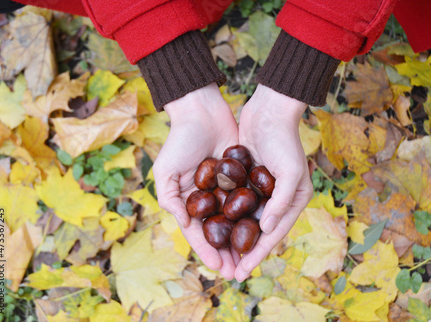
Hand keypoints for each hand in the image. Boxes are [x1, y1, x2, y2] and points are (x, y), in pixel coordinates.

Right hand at [153, 84, 239, 279]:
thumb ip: (170, 198)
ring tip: (252, 258)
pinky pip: (249, 201)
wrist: (203, 111)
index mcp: (189, 201)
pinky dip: (255, 216)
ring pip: (236, 221)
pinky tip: (264, 231)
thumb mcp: (166, 169)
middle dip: (227, 253)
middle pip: (219, 232)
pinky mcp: (242, 177)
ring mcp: (226, 189)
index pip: (198, 233)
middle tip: (238, 271)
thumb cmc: (180, 140)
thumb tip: (183, 224)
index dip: (207, 252)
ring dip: (243, 240)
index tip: (218, 268)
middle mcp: (208, 199)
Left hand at [235, 84, 312, 281]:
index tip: (242, 272)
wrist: (268, 111)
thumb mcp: (291, 171)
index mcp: (292, 200)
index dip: (257, 255)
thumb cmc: (283, 140)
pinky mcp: (246, 179)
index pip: (272, 235)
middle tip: (228, 272)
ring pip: (245, 222)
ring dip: (234, 239)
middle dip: (244, 253)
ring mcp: (260, 190)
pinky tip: (213, 229)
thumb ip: (283, 201)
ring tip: (219, 256)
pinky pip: (236, 204)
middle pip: (258, 233)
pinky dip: (227, 218)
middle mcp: (277, 199)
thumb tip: (268, 227)